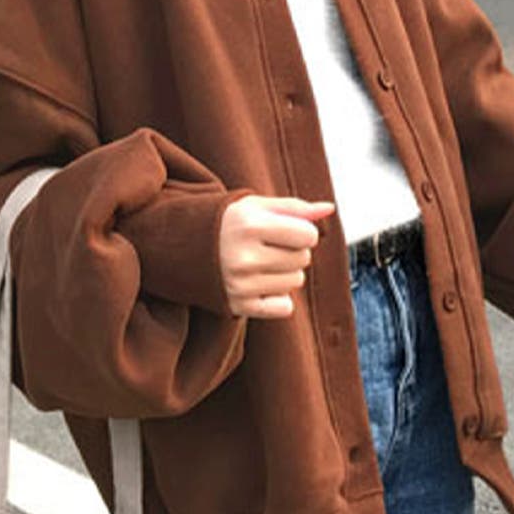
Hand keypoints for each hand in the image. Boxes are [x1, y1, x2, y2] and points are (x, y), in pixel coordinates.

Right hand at [219, 195, 335, 318]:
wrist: (183, 247)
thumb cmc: (229, 223)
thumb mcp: (256, 206)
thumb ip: (294, 207)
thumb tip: (329, 209)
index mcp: (249, 225)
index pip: (308, 235)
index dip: (303, 231)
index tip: (287, 229)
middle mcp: (243, 257)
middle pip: (303, 259)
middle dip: (294, 251)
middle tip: (269, 246)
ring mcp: (239, 284)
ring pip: (296, 282)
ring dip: (286, 272)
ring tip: (262, 263)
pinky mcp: (238, 306)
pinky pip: (285, 308)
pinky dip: (279, 298)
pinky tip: (260, 284)